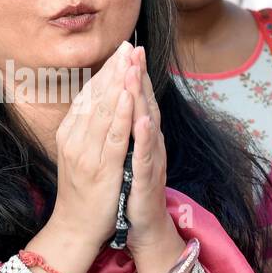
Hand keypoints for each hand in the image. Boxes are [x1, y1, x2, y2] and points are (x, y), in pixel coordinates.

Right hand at [45, 41, 136, 257]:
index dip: (106, 71)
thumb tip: (99, 100)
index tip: (121, 50)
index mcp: (69, 132)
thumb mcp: (79, 152)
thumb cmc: (82, 190)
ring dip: (119, 84)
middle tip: (129, 45)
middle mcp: (74, 138)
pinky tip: (131, 97)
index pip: (88, 94)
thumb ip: (87, 127)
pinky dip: (122, 115)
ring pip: (104, 112)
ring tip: (131, 61)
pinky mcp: (101, 169)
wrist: (75, 227)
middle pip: (95, 97)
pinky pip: (113, 137)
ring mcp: (86, 153)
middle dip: (114, 70)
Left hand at [122, 46, 175, 256]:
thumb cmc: (132, 187)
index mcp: (142, 136)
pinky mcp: (147, 181)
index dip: (134, 73)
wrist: (143, 225)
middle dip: (138, 76)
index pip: (137, 99)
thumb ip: (126, 127)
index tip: (128, 47)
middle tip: (133, 49)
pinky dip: (145, 138)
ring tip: (134, 73)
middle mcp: (150, 144)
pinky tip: (143, 121)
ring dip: (141, 98)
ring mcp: (151, 161)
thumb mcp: (126, 152)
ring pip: (146, 125)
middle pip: (144, 104)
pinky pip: (145, 156)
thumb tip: (120, 101)